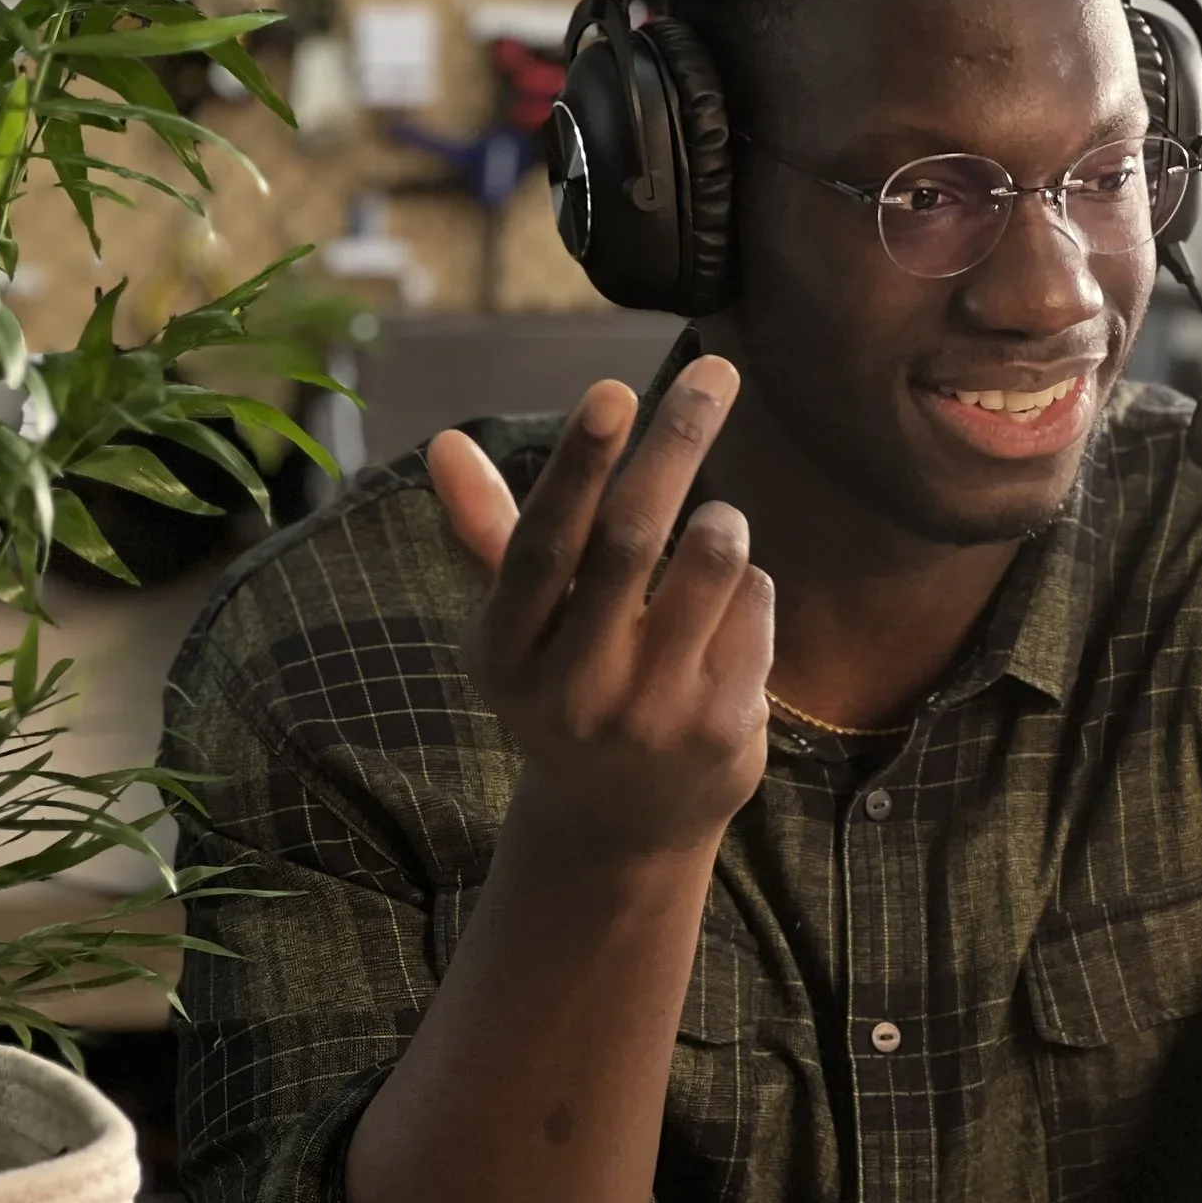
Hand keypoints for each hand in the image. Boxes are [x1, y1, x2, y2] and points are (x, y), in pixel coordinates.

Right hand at [427, 356, 772, 863]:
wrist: (623, 827)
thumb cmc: (569, 689)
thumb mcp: (520, 628)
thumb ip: (490, 533)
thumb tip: (446, 444)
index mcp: (505, 656)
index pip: (542, 545)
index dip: (579, 464)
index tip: (614, 390)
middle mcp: (572, 690)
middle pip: (631, 539)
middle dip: (676, 443)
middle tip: (715, 374)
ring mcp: (651, 714)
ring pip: (710, 566)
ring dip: (722, 522)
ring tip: (714, 524)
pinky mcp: (722, 730)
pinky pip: (755, 609)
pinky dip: (749, 586)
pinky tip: (726, 618)